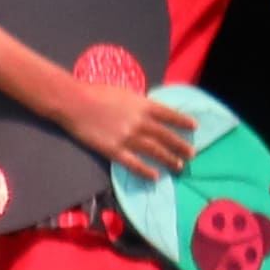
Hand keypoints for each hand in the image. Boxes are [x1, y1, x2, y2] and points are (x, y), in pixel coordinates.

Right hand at [56, 83, 200, 170]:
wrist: (74, 102)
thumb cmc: (96, 92)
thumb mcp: (124, 93)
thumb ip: (139, 104)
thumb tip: (150, 112)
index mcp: (142, 105)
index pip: (169, 114)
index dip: (182, 121)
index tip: (194, 127)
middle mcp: (140, 122)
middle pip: (165, 136)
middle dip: (180, 145)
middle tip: (192, 154)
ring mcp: (128, 138)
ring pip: (154, 151)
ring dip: (169, 159)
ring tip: (179, 166)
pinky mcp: (114, 150)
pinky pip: (134, 163)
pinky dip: (146, 171)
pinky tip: (155, 176)